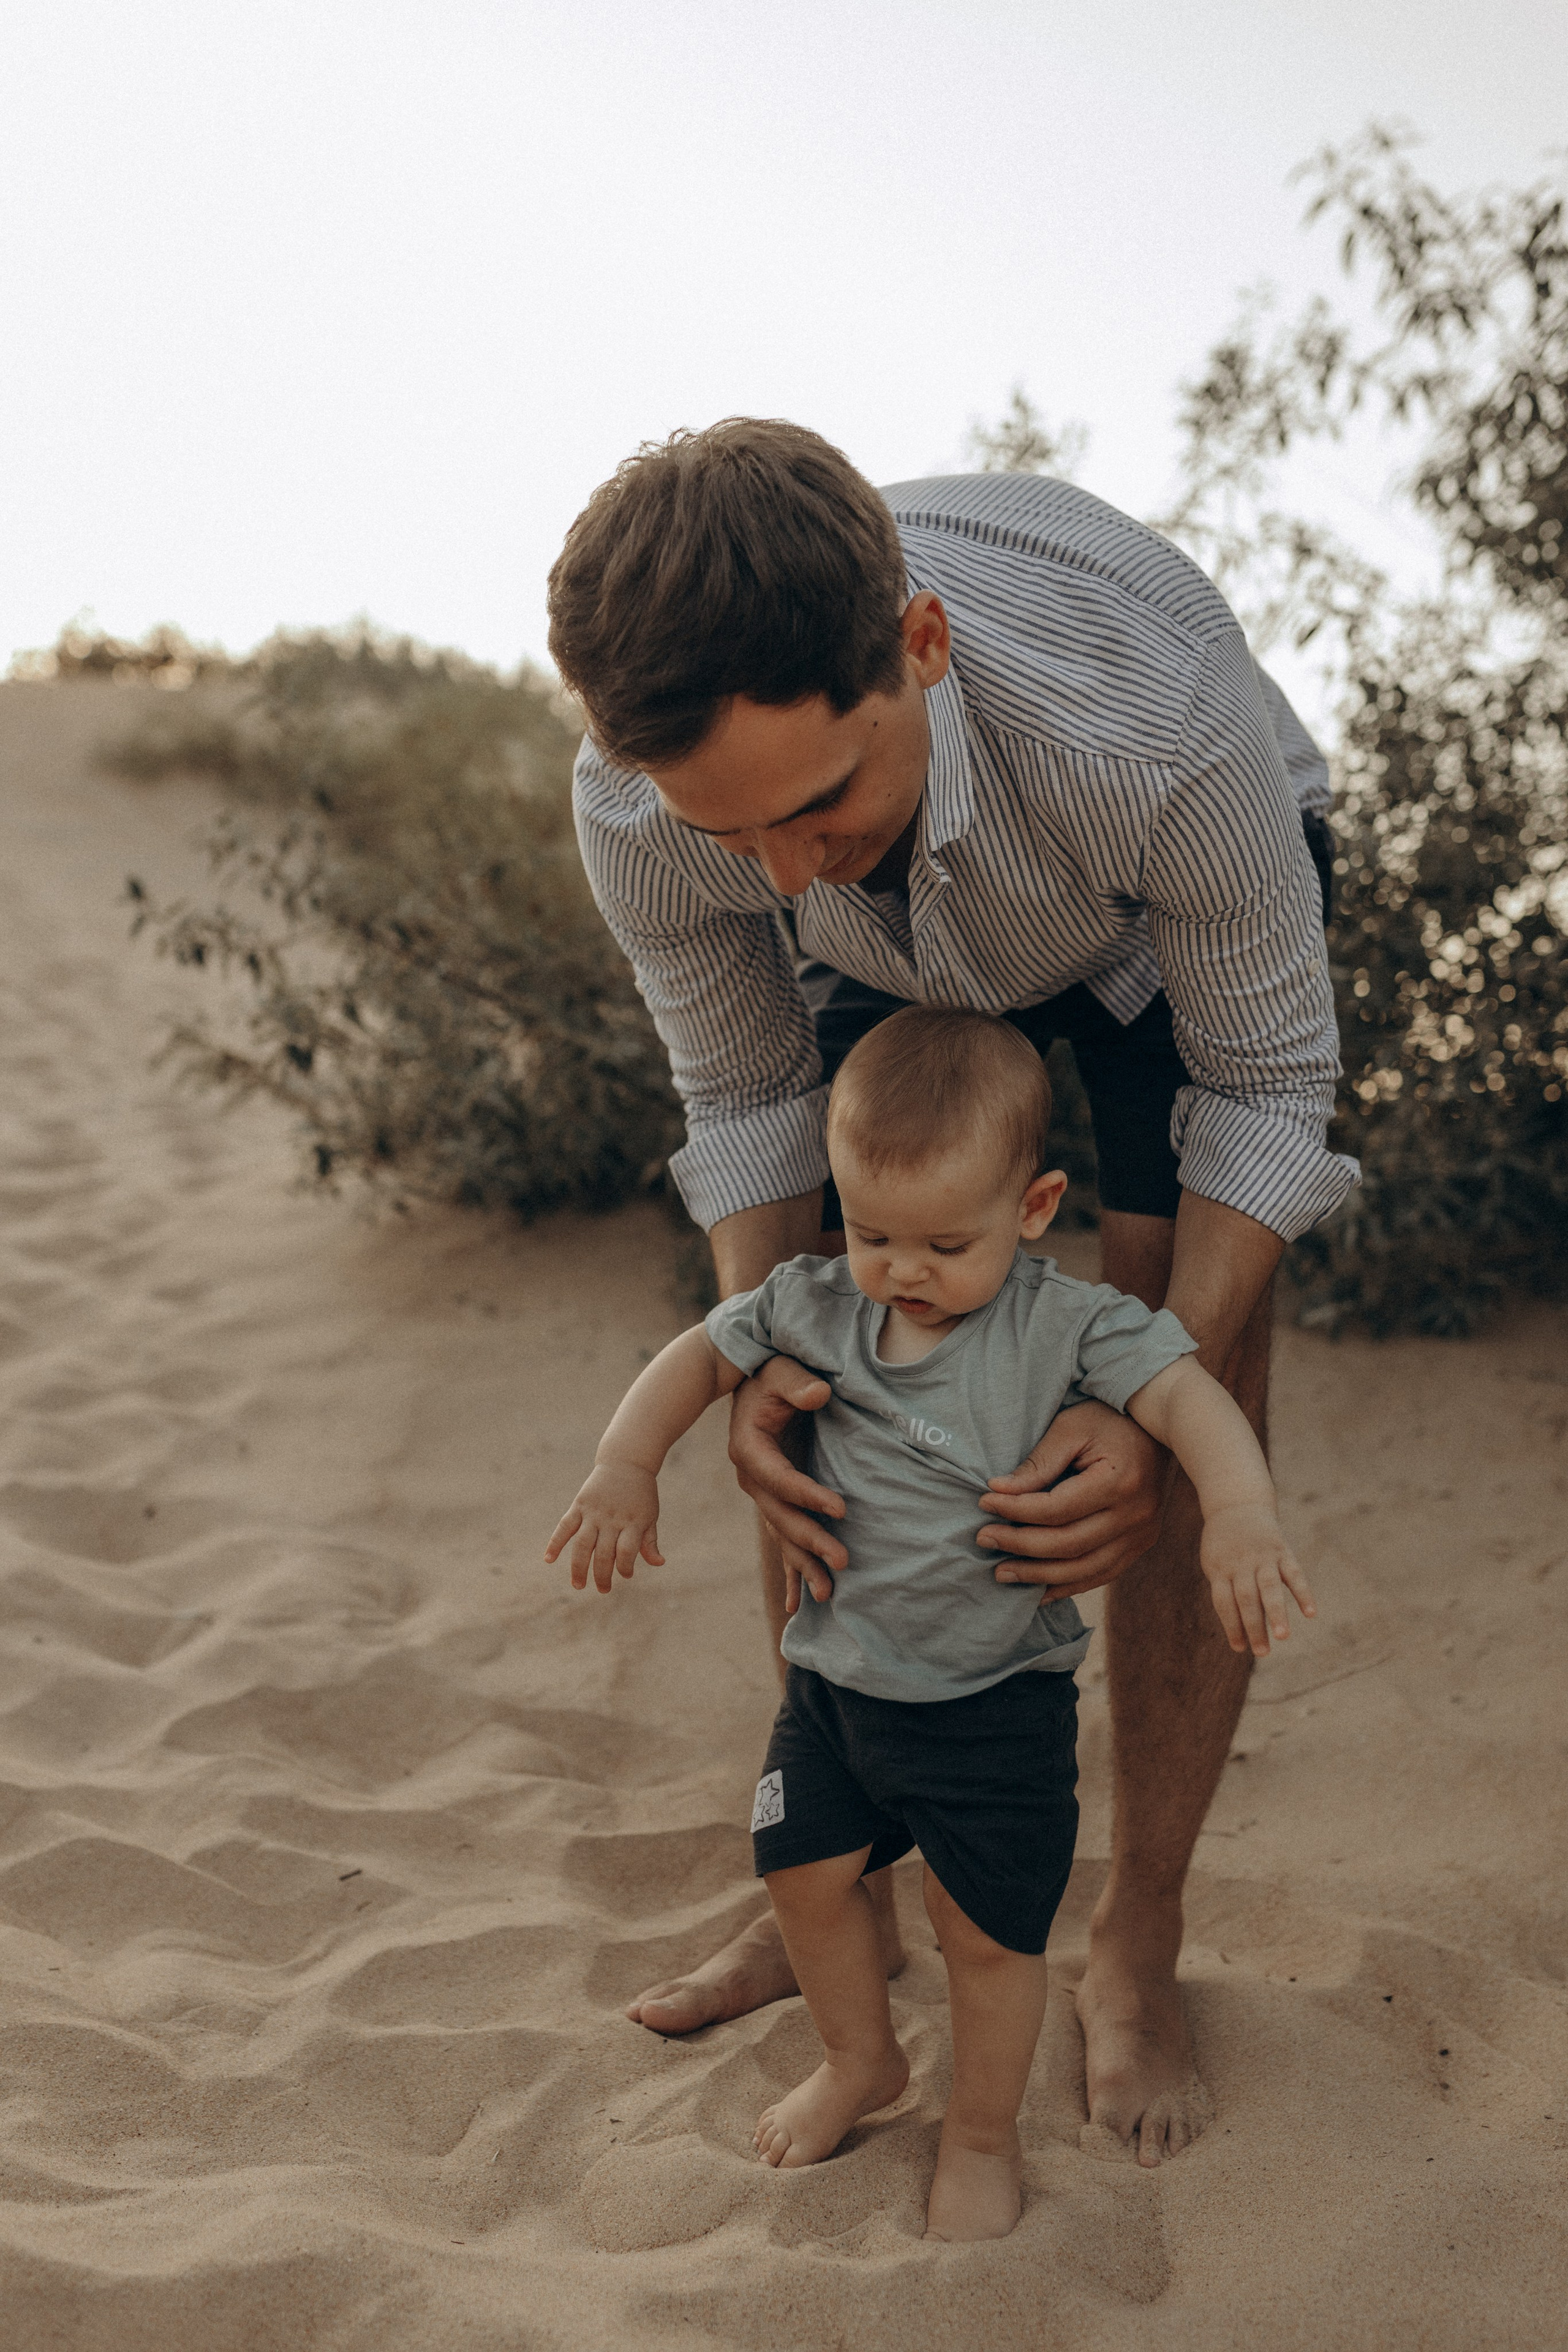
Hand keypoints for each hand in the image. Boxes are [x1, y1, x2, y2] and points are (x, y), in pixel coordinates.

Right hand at [545, 1461, 664, 1592]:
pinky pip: (565, 1526)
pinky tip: (548, 1559)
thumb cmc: (641, 1493)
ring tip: (578, 1585)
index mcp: (632, 1522)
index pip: (626, 1552)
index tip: (626, 1575)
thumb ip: (650, 1540)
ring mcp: (594, 1512)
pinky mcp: (580, 1505)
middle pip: (603, 1553)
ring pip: (582, 1545)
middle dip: (602, 1576)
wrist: (627, 1461)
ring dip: (578, 1567)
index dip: (625, 1568)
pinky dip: (555, 1542)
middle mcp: (612, 1519)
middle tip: (603, 1590)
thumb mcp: (650, 1515)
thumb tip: (659, 1563)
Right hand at [728, 1355, 843, 1609]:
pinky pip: (782, 1538)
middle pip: (781, 1517)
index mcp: (749, 1449)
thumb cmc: (772, 1373)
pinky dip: (789, 1571)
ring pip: (782, 1535)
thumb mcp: (782, 1370)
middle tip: (843, 1560)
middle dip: (811, 1541)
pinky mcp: (775, 1499)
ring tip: (829, 1594)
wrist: (756, 1380)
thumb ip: (798, 1383)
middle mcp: (751, 1477)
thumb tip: (820, 1394)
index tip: (842, 1508)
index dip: (809, 1495)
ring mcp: (762, 1493)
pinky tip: (795, 1604)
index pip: (780, 1479)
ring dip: (803, 1564)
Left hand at [977, 1400, 1165, 1598]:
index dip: (1016, 1510)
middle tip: (983, 1539)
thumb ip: (1038, 1463)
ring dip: (1039, 1576)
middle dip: (1020, 1545)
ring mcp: (1142, 1534)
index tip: (985, 1502)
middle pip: (1068, 1544)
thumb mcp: (1070, 1428)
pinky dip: (1068, 1585)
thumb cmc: (1109, 1420)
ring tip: (1002, 1573)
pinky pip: (1102, 1574)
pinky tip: (1038, 1591)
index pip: (1057, 1509)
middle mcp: (1135, 1515)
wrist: (1159, 1428)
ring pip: (1084, 1569)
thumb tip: (998, 1491)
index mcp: (1119, 1481)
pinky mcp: (1141, 1543)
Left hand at [1200, 1503, 1315, 1655]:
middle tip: (1262, 1652)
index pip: (1224, 1602)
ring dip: (1277, 1613)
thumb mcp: (1215, 1564)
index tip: (1240, 1648)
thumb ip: (1228, 1592)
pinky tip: (1310, 1613)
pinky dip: (1303, 1593)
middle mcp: (1241, 1564)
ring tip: (1283, 1637)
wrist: (1237, 1504)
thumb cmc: (1223, 1545)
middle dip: (1254, 1627)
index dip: (1232, 1625)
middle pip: (1246, 1598)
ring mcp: (1262, 1557)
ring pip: (1269, 1587)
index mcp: (1220, 1569)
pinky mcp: (1282, 1550)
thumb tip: (1242, 1630)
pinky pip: (1294, 1573)